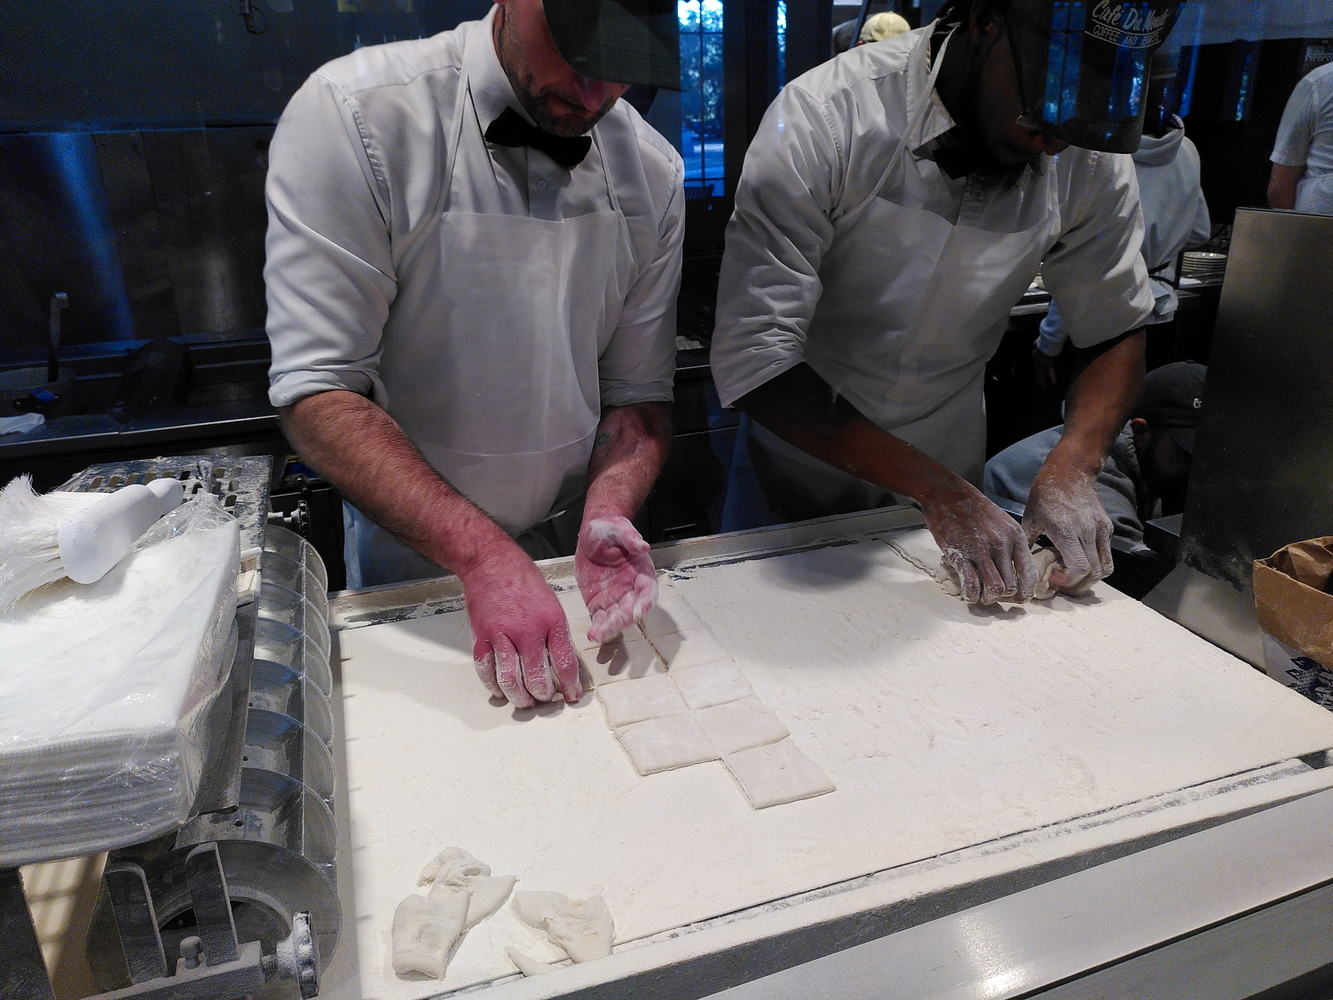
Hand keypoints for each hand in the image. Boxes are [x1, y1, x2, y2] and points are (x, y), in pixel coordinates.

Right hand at [459, 540, 580, 707]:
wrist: (491, 563)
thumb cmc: (522, 580)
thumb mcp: (551, 603)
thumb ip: (555, 633)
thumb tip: (561, 661)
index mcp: (551, 620)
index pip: (564, 661)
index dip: (570, 684)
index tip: (572, 695)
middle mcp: (527, 630)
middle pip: (536, 677)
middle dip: (543, 695)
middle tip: (545, 698)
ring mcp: (501, 635)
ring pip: (510, 679)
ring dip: (519, 697)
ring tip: (525, 701)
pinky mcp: (481, 636)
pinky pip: (486, 669)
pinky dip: (493, 685)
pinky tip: (500, 690)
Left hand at [575, 516, 657, 642]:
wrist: (593, 535)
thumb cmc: (610, 530)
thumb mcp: (619, 529)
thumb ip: (631, 538)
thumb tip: (643, 546)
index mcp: (642, 572)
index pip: (647, 590)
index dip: (644, 602)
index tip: (638, 610)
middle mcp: (632, 589)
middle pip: (632, 609)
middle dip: (623, 619)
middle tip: (612, 625)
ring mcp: (616, 598)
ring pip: (617, 617)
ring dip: (610, 628)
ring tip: (598, 634)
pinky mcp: (600, 603)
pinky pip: (601, 618)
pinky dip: (598, 627)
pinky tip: (593, 633)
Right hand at [920, 481, 1037, 604]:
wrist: (946, 493)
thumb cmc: (974, 508)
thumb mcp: (1002, 522)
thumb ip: (1011, 544)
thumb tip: (1015, 570)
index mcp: (1015, 536)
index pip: (1029, 574)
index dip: (1025, 592)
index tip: (1018, 597)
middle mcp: (1002, 544)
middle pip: (1012, 585)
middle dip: (1004, 597)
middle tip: (995, 596)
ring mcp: (981, 550)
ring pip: (995, 588)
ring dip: (988, 598)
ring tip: (981, 596)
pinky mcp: (960, 554)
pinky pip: (971, 584)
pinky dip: (971, 595)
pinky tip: (969, 595)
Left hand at [1022, 465, 1113, 593]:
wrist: (1070, 472)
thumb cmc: (1045, 495)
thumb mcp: (1030, 518)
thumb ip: (1027, 543)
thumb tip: (1020, 566)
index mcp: (1066, 529)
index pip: (1079, 567)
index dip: (1068, 580)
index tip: (1053, 578)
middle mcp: (1087, 530)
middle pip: (1093, 572)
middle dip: (1078, 585)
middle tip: (1062, 584)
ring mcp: (1100, 529)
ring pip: (1105, 567)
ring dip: (1090, 578)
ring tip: (1072, 577)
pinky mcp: (1107, 527)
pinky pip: (1106, 555)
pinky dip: (1096, 565)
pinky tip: (1079, 561)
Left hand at [1032, 340, 1057, 387]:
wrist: (1045, 339)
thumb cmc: (1043, 339)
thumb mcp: (1037, 342)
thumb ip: (1037, 345)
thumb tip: (1035, 346)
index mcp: (1035, 355)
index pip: (1035, 364)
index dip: (1036, 369)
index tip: (1036, 374)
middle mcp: (1037, 360)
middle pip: (1037, 370)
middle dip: (1037, 378)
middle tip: (1037, 385)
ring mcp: (1042, 363)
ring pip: (1041, 373)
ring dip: (1041, 380)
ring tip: (1041, 387)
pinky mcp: (1048, 363)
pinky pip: (1050, 372)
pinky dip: (1052, 377)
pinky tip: (1053, 383)